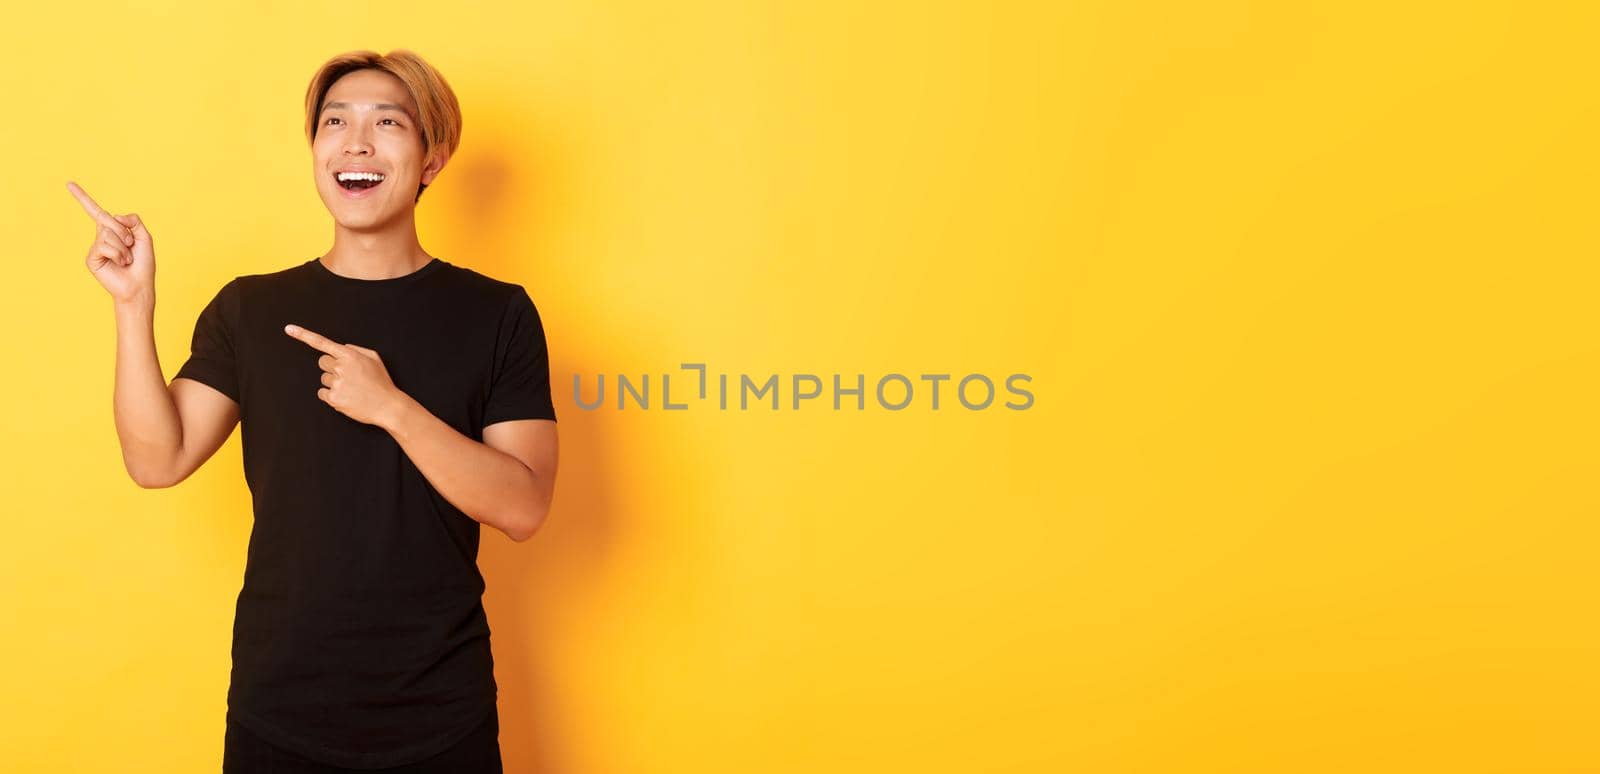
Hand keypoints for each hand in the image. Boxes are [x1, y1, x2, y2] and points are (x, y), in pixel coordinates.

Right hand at [68, 181, 154, 303]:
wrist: (139, 286)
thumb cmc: (143, 264)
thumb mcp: (145, 238)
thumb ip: (134, 221)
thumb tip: (114, 215)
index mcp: (113, 231)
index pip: (96, 212)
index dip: (83, 198)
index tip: (69, 183)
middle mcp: (101, 237)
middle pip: (108, 219)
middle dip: (125, 232)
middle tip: (132, 247)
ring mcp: (95, 247)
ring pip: (107, 233)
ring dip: (124, 246)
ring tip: (127, 259)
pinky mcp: (91, 258)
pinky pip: (104, 245)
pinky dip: (118, 253)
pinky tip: (121, 263)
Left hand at [284, 323, 405, 427]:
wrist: (387, 406)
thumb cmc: (382, 382)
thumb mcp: (374, 358)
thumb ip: (356, 349)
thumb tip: (341, 348)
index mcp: (350, 356)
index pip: (322, 343)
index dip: (303, 335)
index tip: (289, 329)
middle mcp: (341, 368)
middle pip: (322, 362)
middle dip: (331, 367)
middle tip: (347, 376)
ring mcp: (336, 384)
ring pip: (323, 379)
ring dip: (333, 383)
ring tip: (351, 389)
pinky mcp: (333, 399)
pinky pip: (322, 393)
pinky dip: (331, 396)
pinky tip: (346, 397)